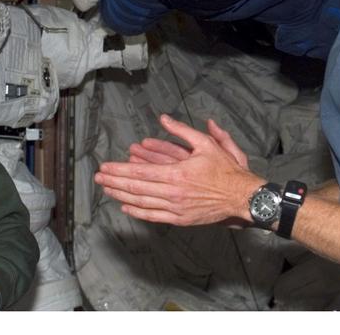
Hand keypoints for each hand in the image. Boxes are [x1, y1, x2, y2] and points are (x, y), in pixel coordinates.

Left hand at [95, 114, 259, 225]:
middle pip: (137, 188)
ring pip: (142, 202)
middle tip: (98, 177)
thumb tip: (164, 118)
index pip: (140, 173)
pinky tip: (125, 206)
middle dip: (114, 181)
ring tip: (106, 189)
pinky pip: (154, 216)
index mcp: (178, 173)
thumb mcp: (206, 143)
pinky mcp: (180, 219)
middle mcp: (174, 192)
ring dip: (121, 195)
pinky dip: (137, 212)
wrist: (241, 196)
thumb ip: (182, 131)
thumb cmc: (225, 169)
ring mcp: (176, 208)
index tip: (105, 166)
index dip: (120, 170)